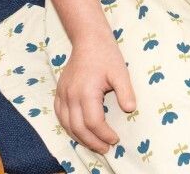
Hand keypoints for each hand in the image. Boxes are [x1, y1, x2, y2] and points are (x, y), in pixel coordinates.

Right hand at [53, 34, 136, 154]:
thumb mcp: (121, 72)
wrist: (88, 40)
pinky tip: (80, 132)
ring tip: (95, 144)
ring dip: (80, 138)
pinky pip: (60, 116)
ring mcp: (62, 95)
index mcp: (86, 92)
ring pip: (67, 125)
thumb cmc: (106, 55)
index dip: (104, 134)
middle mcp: (71, 96)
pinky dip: (69, 128)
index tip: (116, 139)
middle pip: (78, 128)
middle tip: (106, 149)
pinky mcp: (59, 93)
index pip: (94, 122)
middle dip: (92, 142)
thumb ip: (125, 92)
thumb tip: (130, 110)